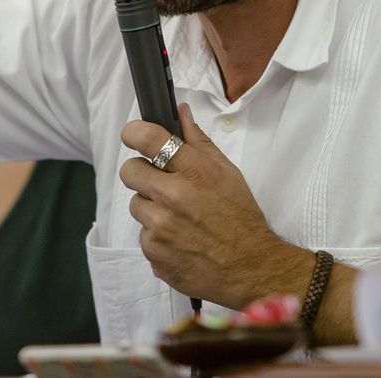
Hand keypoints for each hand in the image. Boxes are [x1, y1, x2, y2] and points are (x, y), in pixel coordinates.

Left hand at [118, 103, 305, 306]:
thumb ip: (199, 141)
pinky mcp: (154, 254)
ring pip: (136, 205)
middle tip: (160, 183)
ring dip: (151, 208)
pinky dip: (157, 236)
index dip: (135, 133)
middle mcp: (173, 197)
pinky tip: (180, 239)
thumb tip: (181, 112)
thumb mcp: (227, 172)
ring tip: (178, 217)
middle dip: (142, 174)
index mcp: (194, 172)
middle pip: (129, 171)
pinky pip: (143, 236)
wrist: (250, 267)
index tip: (133, 136)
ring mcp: (160, 228)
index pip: (148, 139)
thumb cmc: (240, 216)